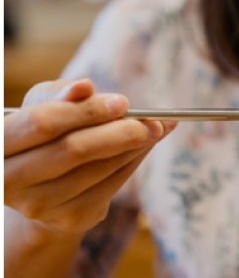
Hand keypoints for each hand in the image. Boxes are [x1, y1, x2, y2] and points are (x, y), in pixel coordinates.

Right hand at [4, 79, 176, 235]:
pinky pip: (112, 185)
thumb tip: (84, 87)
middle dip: (119, 131)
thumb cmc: (42, 133)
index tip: (123, 102)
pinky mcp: (69, 218)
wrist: (41, 185)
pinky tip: (145, 146)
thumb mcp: (42, 105)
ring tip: (156, 128)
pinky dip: (134, 162)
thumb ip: (60, 94)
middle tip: (153, 120)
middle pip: (73, 149)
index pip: (43, 123)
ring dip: (135, 146)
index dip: (86, 111)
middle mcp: (9, 179)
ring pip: (98, 169)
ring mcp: (38, 204)